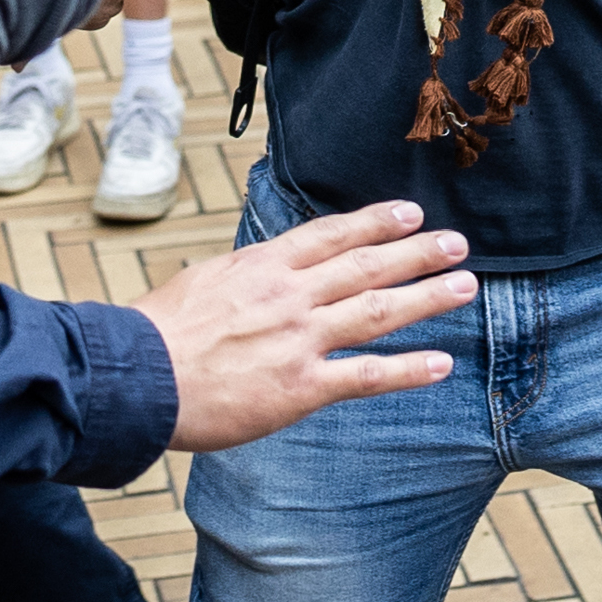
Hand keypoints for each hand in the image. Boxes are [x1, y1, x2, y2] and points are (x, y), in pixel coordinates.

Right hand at [133, 200, 475, 447]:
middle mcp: (289, 295)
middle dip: (417, 253)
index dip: (375, 222)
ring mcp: (298, 339)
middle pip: (366, 266)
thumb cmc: (158, 332)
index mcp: (263, 265)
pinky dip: (407, 369)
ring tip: (464, 288)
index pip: (331, 235)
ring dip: (426, 298)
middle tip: (458, 244)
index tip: (410, 213)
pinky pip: (365, 375)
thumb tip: (265, 270)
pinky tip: (440, 365)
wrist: (137, 377)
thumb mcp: (203, 282)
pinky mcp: (300, 388)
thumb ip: (245, 276)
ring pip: (377, 311)